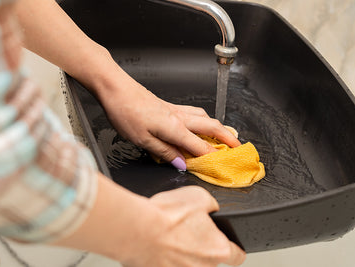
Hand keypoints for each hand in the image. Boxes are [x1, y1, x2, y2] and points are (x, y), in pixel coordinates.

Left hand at [99, 82, 240, 169]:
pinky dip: (205, 119)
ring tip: (226, 136)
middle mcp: (180, 117)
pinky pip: (195, 112)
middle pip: (211, 126)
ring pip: (205, 117)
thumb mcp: (142, 141)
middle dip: (228, 138)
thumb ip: (164, 153)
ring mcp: (175, 109)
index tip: (224, 165)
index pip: (201, 145)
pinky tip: (201, 123)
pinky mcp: (169, 105)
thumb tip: (182, 164)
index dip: (214, 156)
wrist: (115, 88)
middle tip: (239, 147)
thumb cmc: (125, 113)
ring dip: (218, 127)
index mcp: (175, 128)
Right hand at [122, 186, 245, 266]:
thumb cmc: (166, 216)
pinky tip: (156, 244)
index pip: (238, 256)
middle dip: (200, 247)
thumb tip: (211, 208)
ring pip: (187, 264)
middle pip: (208, 259)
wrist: (136, 229)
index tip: (228, 244)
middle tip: (186, 232)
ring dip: (181, 253)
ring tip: (168, 236)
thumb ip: (211, 206)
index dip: (234, 248)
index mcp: (218, 250)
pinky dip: (163, 257)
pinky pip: (167, 264)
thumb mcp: (199, 196)